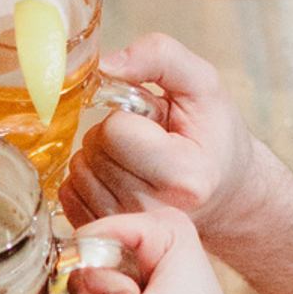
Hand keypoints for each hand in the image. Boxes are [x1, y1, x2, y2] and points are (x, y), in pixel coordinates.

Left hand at [61, 34, 264, 245]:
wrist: (224, 189)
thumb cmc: (213, 135)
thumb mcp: (202, 83)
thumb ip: (160, 57)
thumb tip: (105, 65)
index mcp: (185, 176)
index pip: (116, 131)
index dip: (127, 114)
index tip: (154, 121)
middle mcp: (157, 212)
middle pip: (94, 151)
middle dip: (111, 134)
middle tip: (146, 139)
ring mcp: (130, 230)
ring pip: (78, 173)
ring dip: (99, 155)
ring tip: (136, 159)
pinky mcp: (109, 236)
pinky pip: (67, 195)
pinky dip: (86, 178)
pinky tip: (118, 177)